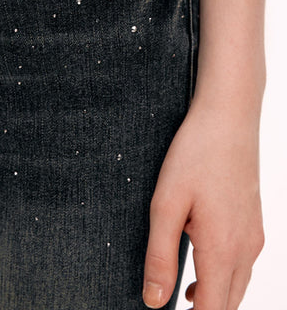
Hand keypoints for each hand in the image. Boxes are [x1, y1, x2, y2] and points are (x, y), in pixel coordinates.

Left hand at [142, 92, 264, 309]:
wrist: (229, 118)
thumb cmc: (195, 154)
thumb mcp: (166, 204)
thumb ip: (159, 256)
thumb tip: (154, 302)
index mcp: (222, 249)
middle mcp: (245, 248)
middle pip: (228, 305)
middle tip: (173, 305)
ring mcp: (254, 235)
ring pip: (238, 286)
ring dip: (214, 297)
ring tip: (183, 293)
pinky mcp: (254, 222)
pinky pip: (243, 264)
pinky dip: (224, 276)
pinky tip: (201, 261)